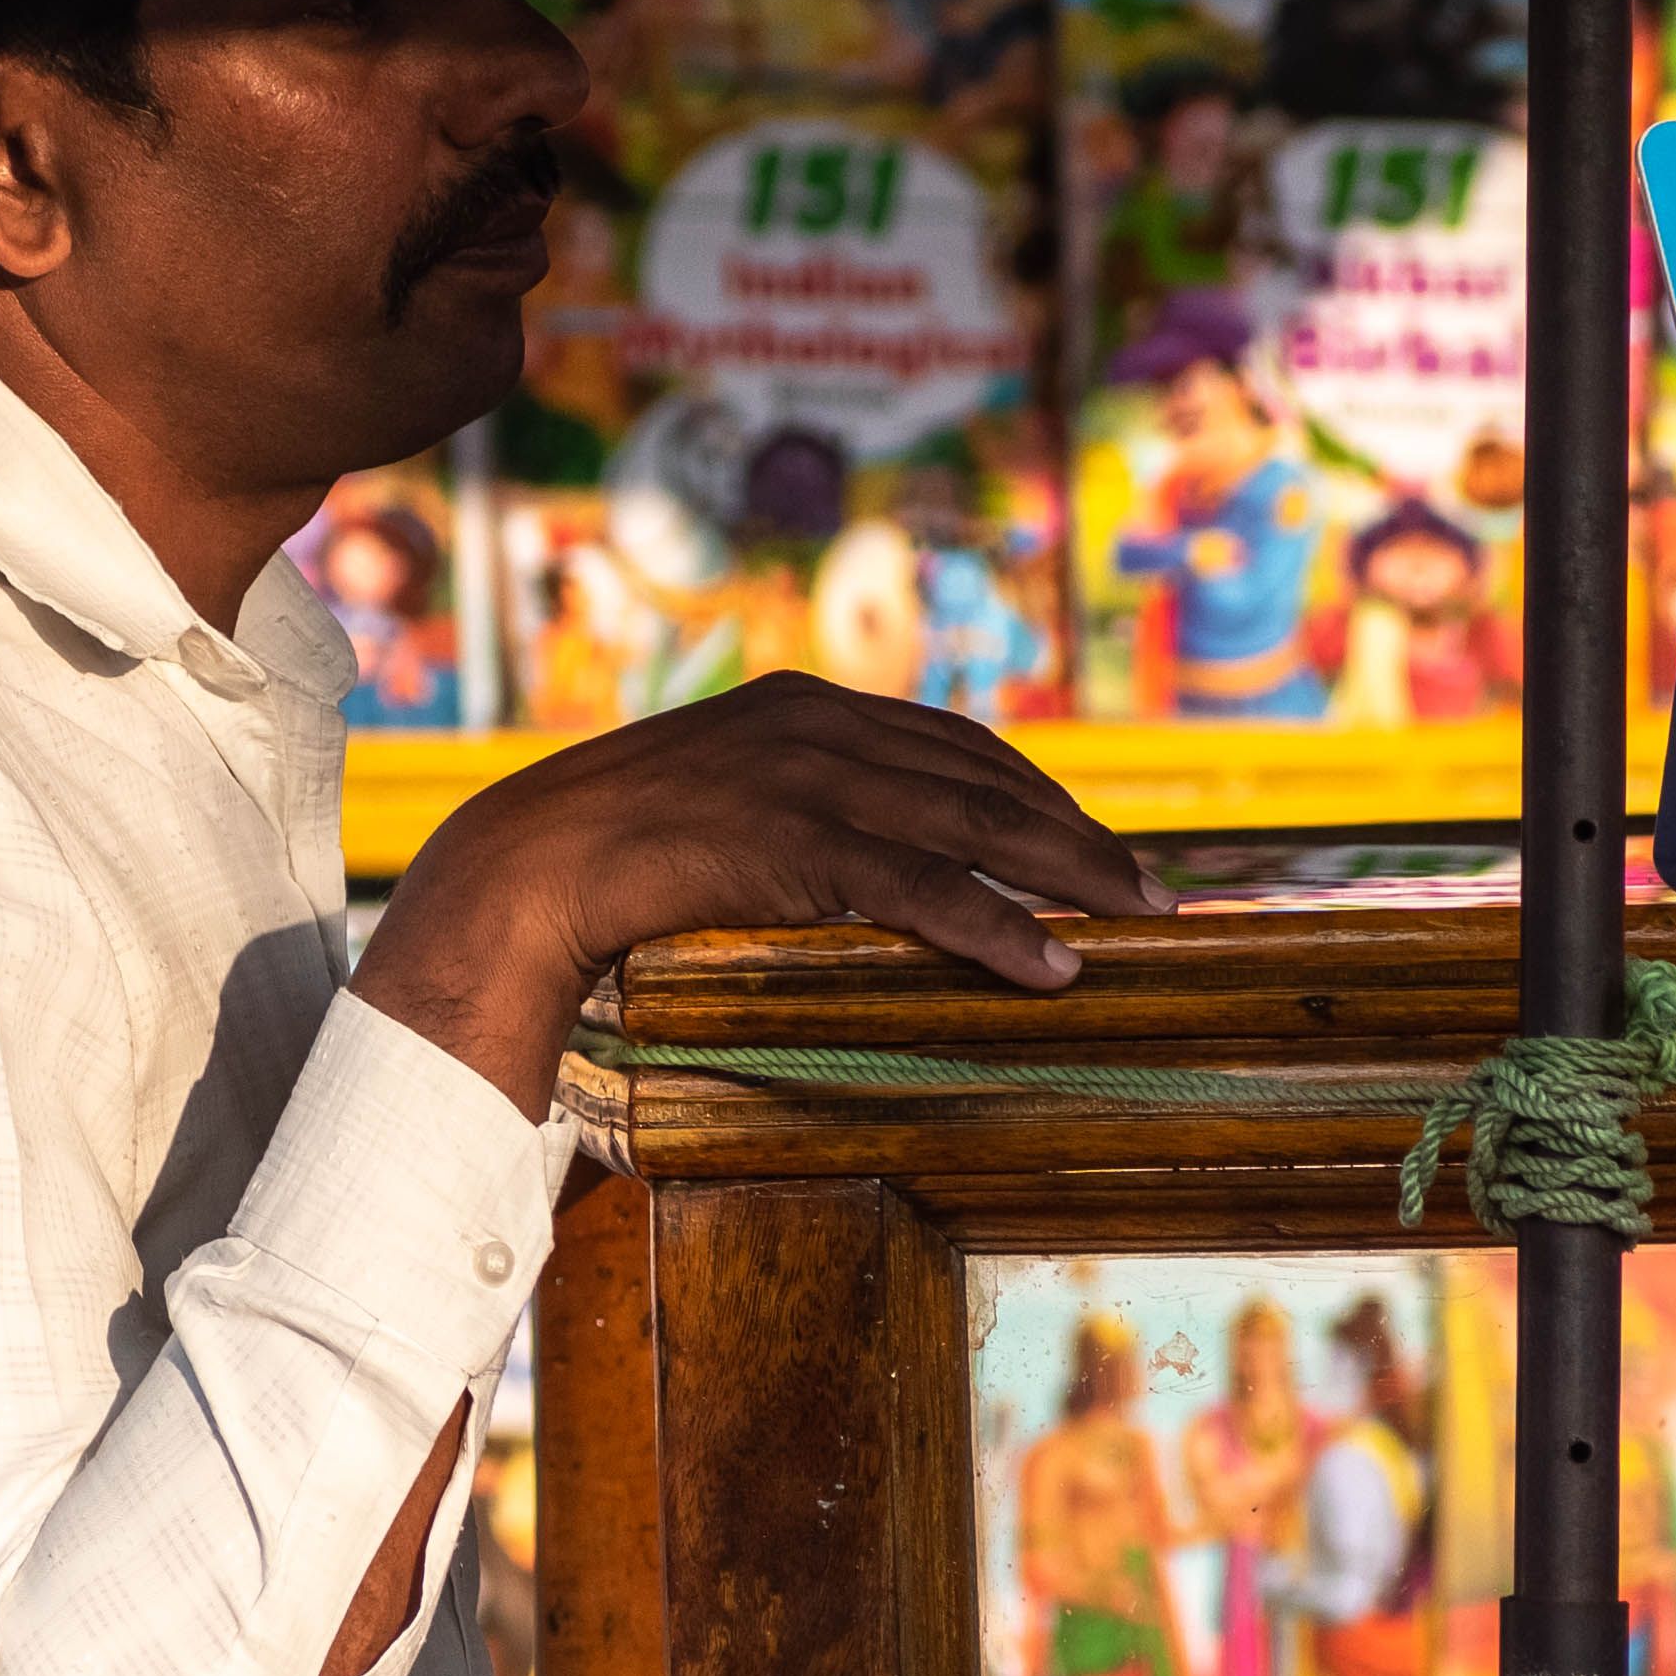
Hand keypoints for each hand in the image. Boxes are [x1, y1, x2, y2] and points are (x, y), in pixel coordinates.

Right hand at [355, 673, 1166, 1113]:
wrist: (521, 870)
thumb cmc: (614, 861)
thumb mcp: (718, 807)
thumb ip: (793, 814)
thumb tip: (856, 874)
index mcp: (804, 709)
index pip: (954, 743)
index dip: (1037, 793)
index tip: (1094, 843)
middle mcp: (817, 725)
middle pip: (986, 779)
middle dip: (1080, 836)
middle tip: (1154, 892)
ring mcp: (806, 776)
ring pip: (973, 824)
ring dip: (1070, 876)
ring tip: (1136, 923)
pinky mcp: (791, 840)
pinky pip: (919, 887)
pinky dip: (997, 925)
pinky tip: (1051, 965)